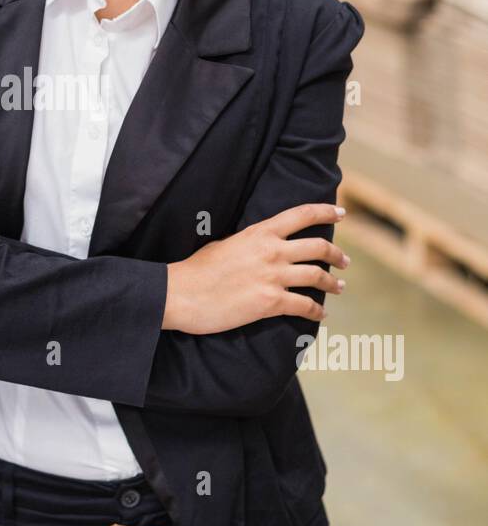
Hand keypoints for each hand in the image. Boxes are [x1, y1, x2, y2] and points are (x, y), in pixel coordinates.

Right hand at [162, 203, 349, 335]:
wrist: (181, 293)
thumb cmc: (196, 270)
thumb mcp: (225, 244)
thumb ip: (249, 243)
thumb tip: (259, 247)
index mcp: (259, 232)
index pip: (301, 215)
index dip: (326, 211)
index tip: (341, 213)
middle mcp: (272, 250)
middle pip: (318, 247)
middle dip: (336, 255)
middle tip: (344, 261)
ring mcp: (272, 276)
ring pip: (317, 277)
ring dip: (333, 283)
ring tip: (340, 287)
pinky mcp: (270, 303)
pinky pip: (305, 306)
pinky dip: (317, 311)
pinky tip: (321, 313)